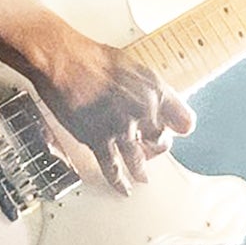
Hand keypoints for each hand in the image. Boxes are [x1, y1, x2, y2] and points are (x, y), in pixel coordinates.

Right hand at [34, 29, 194, 194]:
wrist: (61, 58)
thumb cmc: (89, 56)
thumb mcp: (129, 65)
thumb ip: (145, 87)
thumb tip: (152, 99)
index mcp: (154, 88)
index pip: (184, 120)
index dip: (179, 128)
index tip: (176, 132)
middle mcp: (143, 109)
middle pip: (162, 142)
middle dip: (155, 147)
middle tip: (150, 150)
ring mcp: (122, 127)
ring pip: (140, 160)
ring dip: (141, 170)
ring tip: (142, 178)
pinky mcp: (99, 140)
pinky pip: (113, 169)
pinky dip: (118, 182)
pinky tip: (123, 188)